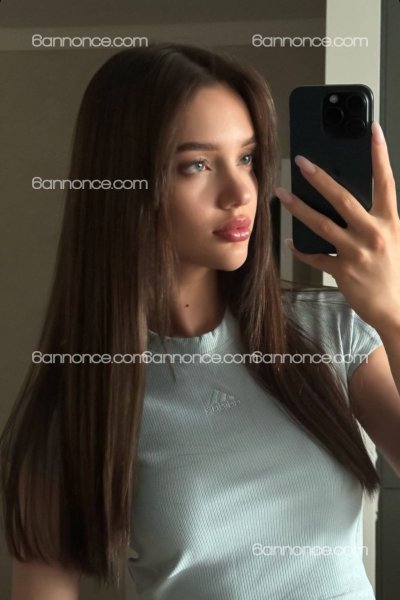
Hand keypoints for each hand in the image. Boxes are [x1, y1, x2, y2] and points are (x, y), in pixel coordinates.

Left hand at [275, 122, 399, 333]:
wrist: (395, 308)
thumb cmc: (392, 271)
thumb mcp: (392, 239)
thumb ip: (373, 220)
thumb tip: (346, 202)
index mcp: (389, 222)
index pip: (385, 181)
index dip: (380, 154)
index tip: (373, 130)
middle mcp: (373, 234)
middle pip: (343, 199)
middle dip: (320, 178)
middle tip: (301, 162)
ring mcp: (357, 253)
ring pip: (321, 225)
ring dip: (299, 208)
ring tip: (282, 195)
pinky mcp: (343, 272)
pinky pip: (316, 256)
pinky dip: (301, 249)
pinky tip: (290, 241)